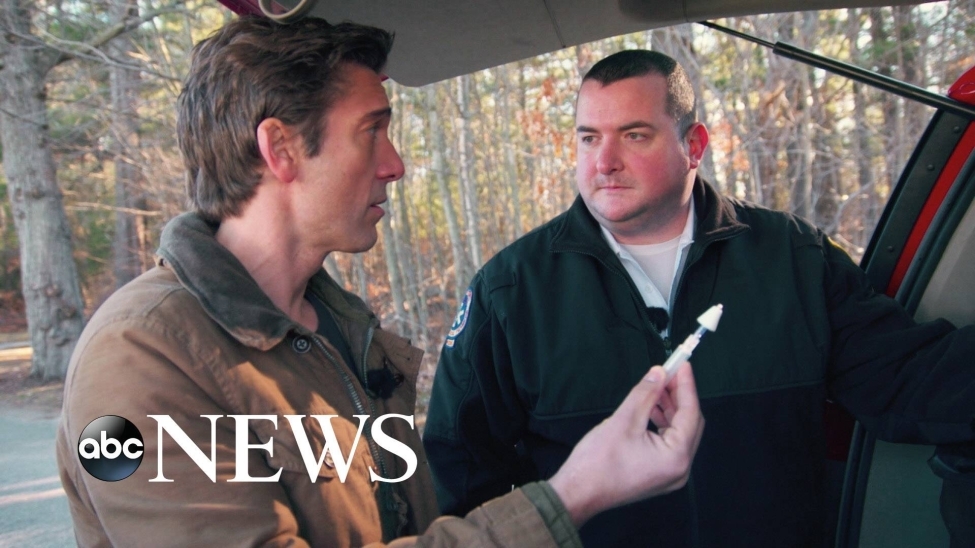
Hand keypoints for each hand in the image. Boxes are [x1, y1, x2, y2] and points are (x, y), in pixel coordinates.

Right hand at [548, 363, 703, 526]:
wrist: (578, 493)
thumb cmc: (598, 464)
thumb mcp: (624, 420)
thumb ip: (645, 393)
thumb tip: (659, 374)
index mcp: (676, 457)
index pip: (690, 413)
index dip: (686, 385)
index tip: (682, 364)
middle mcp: (679, 469)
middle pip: (689, 424)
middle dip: (679, 396)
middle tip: (670, 372)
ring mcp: (669, 474)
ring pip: (679, 433)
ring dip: (670, 408)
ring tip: (658, 387)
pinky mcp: (657, 474)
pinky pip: (668, 443)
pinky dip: (662, 423)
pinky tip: (650, 408)